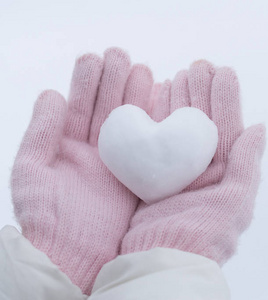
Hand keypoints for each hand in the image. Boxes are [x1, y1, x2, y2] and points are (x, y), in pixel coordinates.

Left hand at [11, 48, 153, 293]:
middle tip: (122, 55)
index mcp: (68, 146)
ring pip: (130, 123)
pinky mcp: (139, 177)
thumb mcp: (32, 171)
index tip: (95, 57)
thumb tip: (51, 94)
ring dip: (136, 96)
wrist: (74, 257)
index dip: (87, 81)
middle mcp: (96, 151)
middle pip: (107, 109)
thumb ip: (40, 133)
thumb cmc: (47, 218)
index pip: (80, 106)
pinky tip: (160, 101)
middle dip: (114, 81)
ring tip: (143, 70)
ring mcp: (119, 163)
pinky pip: (149, 146)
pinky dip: (155, 124)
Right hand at [121, 60, 265, 264]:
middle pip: (202, 122)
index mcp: (226, 171)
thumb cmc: (206, 234)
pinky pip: (155, 141)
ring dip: (179, 100)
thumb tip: (260, 126)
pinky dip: (156, 118)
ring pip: (178, 127)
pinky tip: (158, 96)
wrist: (163, 260)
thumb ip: (247, 163)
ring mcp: (177, 170)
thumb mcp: (235, 200)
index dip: (225, 98)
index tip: (221, 71)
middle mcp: (203, 168)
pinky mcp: (152, 174)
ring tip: (181, 74)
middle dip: (201, 93)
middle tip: (198, 66)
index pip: (227, 126)